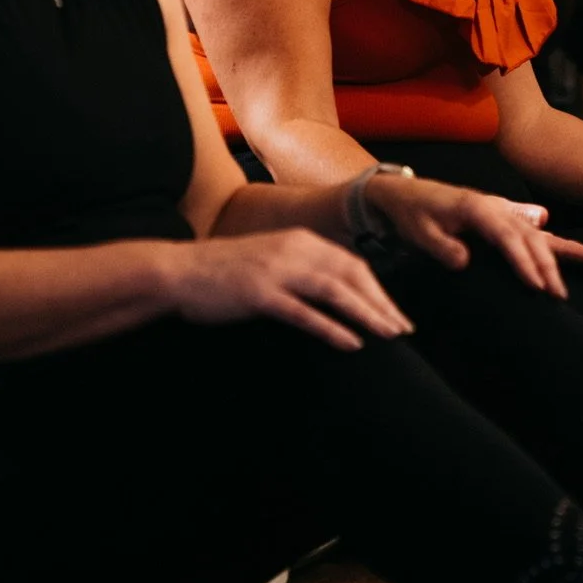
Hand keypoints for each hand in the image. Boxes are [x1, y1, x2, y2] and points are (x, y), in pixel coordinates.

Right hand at [175, 229, 411, 351]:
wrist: (179, 271)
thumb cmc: (224, 271)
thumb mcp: (270, 259)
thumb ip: (300, 267)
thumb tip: (334, 291)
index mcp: (299, 240)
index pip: (351, 263)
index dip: (377, 289)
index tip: (395, 312)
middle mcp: (293, 249)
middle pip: (351, 275)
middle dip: (381, 303)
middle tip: (403, 329)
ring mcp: (277, 270)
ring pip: (334, 291)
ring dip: (366, 313)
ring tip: (388, 334)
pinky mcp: (260, 293)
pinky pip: (304, 312)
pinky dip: (331, 328)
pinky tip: (351, 342)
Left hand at [368, 177, 582, 298]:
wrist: (410, 195)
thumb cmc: (415, 214)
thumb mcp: (420, 232)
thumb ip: (443, 247)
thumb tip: (465, 260)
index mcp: (479, 209)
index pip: (508, 238)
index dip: (524, 262)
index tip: (537, 286)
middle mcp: (501, 211)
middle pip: (535, 240)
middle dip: (552, 267)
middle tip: (561, 296)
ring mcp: (511, 218)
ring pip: (549, 238)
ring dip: (579, 255)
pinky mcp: (513, 226)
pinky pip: (546, 239)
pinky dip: (572, 250)